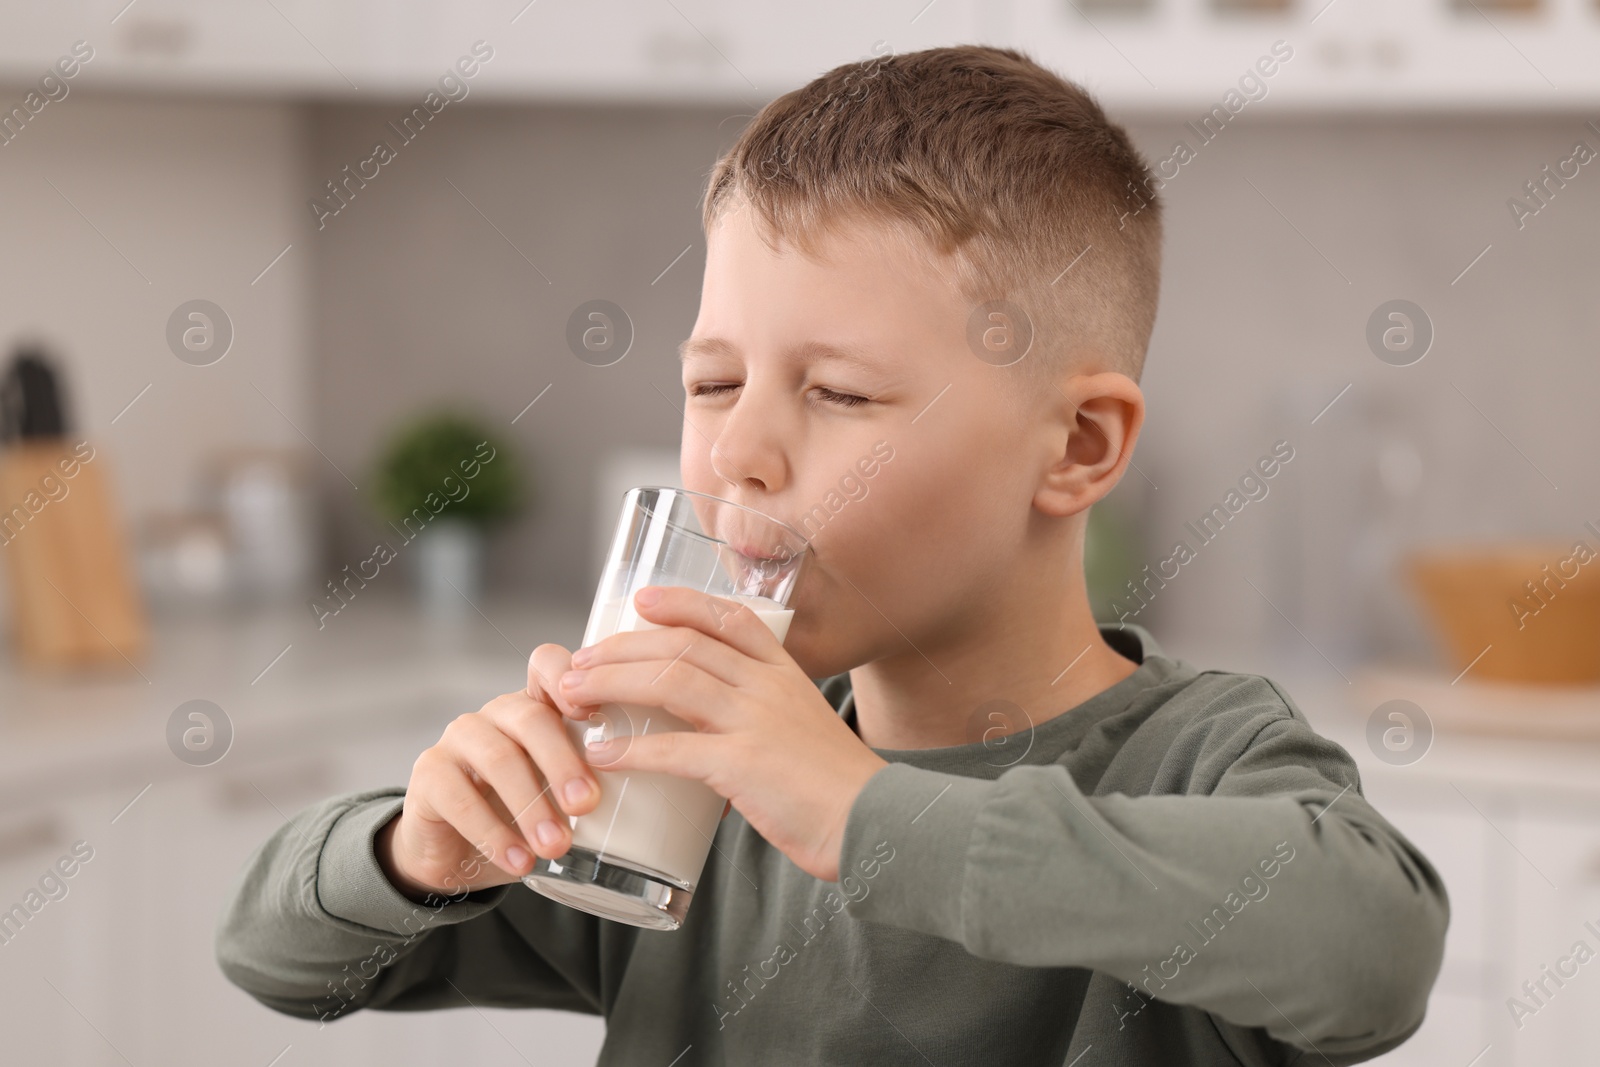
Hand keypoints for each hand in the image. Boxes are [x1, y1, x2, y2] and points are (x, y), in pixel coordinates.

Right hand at [376, 642, 605, 901]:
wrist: (458, 855)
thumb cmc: (523, 818)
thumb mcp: (560, 798)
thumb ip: (592, 784)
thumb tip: (652, 798)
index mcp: (535, 708)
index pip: (547, 666)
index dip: (568, 678)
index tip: (595, 713)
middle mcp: (495, 714)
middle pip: (530, 718)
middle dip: (564, 763)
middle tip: (588, 805)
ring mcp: (458, 739)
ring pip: (497, 758)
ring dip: (532, 806)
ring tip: (557, 847)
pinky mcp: (428, 774)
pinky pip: (459, 797)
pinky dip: (494, 834)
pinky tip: (519, 860)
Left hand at [556, 585, 887, 881]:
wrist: (878, 824)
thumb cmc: (838, 789)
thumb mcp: (804, 731)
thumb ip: (762, 723)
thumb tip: (711, 742)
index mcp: (785, 673)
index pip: (728, 617)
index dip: (680, 603)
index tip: (641, 602)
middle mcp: (768, 686)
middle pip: (682, 646)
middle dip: (620, 649)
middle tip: (578, 662)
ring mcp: (756, 722)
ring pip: (670, 682)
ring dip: (611, 685)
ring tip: (573, 696)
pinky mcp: (744, 766)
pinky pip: (674, 750)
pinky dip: (629, 750)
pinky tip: (600, 754)